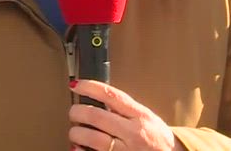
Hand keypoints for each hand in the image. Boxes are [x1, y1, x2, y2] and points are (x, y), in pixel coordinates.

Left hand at [68, 79, 183, 150]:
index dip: (90, 87)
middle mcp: (133, 132)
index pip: (111, 95)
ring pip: (92, 138)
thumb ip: (125, 109)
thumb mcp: (146, 117)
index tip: (76, 85)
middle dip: (77, 112)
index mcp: (140, 116)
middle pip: (96, 116)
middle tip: (73, 112)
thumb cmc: (157, 138)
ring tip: (75, 132)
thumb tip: (98, 98)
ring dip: (76, 133)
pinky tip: (78, 148)